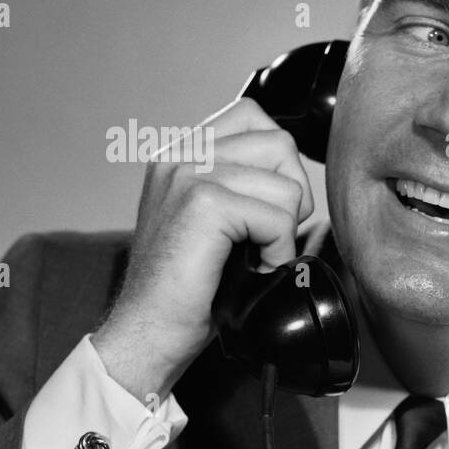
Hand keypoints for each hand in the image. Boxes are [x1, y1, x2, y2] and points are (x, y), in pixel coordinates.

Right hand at [92, 99, 314, 401]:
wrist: (148, 330)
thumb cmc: (190, 286)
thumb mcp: (218, 221)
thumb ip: (245, 184)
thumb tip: (301, 175)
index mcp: (182, 151)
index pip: (256, 117)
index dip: (281, 164)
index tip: (267, 209)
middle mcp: (181, 153)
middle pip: (280, 143)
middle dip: (292, 195)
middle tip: (268, 237)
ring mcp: (188, 173)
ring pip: (285, 183)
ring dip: (285, 229)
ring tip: (256, 255)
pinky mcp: (202, 203)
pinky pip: (277, 217)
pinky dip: (278, 251)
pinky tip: (254, 269)